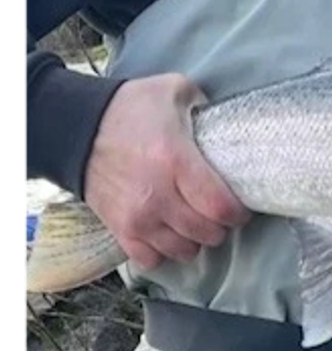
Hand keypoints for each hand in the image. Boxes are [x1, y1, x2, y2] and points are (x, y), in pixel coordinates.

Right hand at [84, 73, 250, 270]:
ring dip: (195, 240)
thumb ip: (204, 103)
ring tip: (194, 223)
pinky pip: (151, 259)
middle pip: (207, 233)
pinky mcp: (119, 228)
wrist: (73, 127)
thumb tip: (226, 121)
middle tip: (218, 214)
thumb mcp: (172, 91)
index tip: (239, 206)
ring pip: (184, 250)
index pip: (220, 207)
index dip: (238, 213)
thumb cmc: (128, 109)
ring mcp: (136, 216)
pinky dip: (164, 252)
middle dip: (220, 226)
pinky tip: (169, 234)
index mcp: (175, 161)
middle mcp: (156, 195)